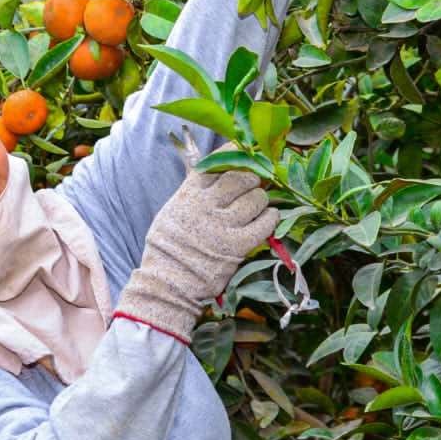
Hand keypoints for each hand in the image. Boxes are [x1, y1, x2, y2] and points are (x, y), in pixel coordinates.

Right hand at [114, 169, 277, 341]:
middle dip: (251, 179)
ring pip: (258, 197)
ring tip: (256, 208)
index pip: (217, 162)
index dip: (234, 155)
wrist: (169, 284)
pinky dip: (271, 218)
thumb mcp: (173, 211)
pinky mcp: (239, 245)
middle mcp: (208, 205)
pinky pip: (267, 222)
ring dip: (261, 200)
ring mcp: (224, 225)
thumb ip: (194, 192)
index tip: (243, 155)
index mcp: (189, 194)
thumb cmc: (169, 249)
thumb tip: (218, 173)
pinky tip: (265, 221)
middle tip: (252, 187)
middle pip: (242, 176)